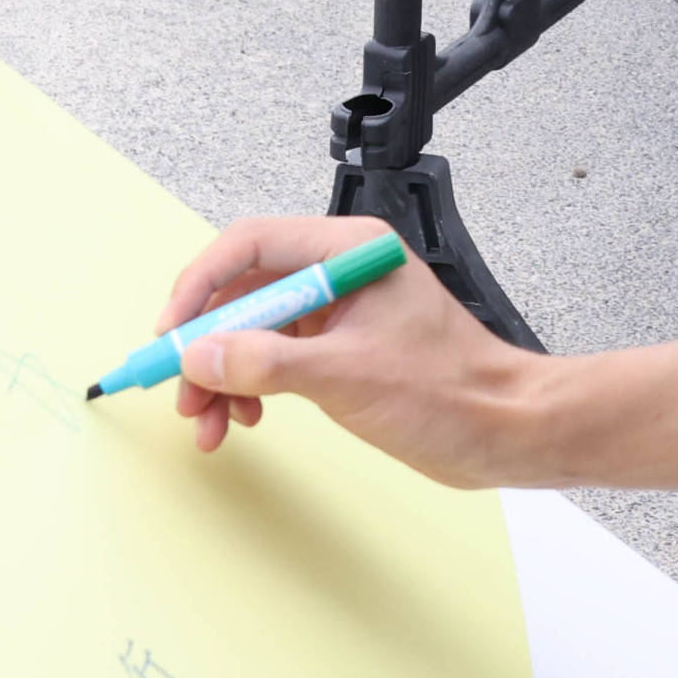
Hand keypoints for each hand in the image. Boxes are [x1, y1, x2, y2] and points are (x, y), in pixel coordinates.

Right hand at [150, 213, 553, 486]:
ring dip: (223, 373)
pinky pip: (276, 357)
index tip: (170, 333)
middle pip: (245, 291)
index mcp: (348, 251)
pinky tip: (245, 418)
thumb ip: (268, 362)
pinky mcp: (342, 349)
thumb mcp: (348, 376)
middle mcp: (340, 272)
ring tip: (208, 422)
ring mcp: (341, 312)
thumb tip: (200, 356)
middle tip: (181, 390)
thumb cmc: (454, 392)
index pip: (250, 246)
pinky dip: (251, 386)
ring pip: (255, 329)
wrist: (507, 430)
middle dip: (206, 343)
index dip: (200, 287)